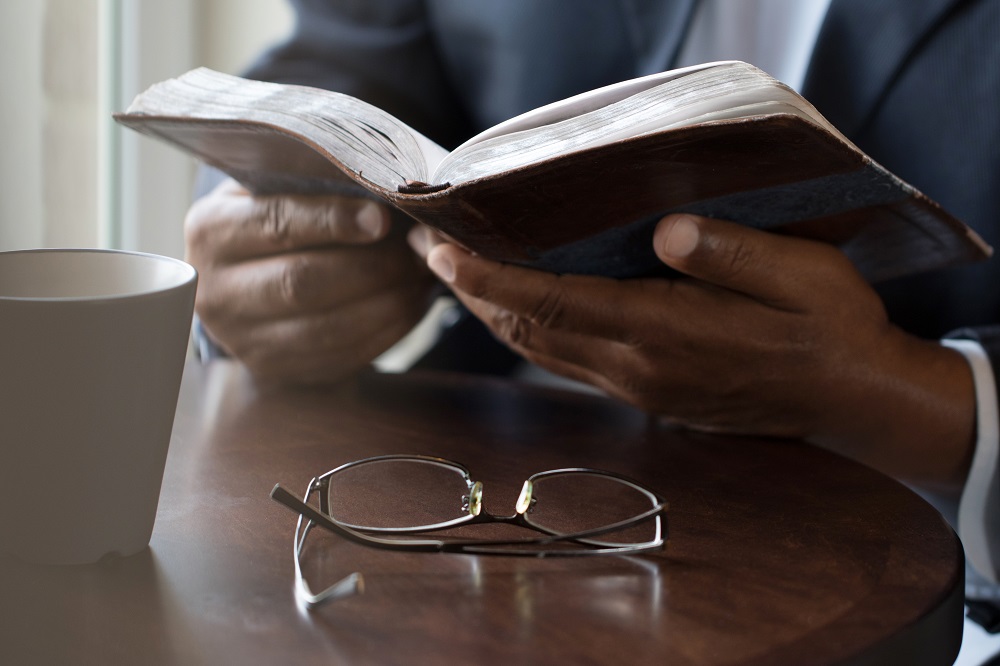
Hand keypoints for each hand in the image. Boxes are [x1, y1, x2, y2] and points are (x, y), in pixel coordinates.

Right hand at [185, 179, 435, 385]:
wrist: (249, 278)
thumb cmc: (277, 216)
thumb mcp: (278, 187)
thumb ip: (317, 180)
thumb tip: (384, 182)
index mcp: (211, 230)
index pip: (276, 223)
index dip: (333, 221)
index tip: (382, 218)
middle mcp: (215, 291)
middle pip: (302, 281)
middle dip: (372, 265)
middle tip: (417, 249)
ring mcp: (242, 339)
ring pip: (327, 326)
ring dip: (387, 302)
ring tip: (422, 276)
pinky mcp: (276, 369)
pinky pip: (340, 356)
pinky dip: (386, 331)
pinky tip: (412, 305)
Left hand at [417, 214, 975, 491]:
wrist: (849, 402)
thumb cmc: (828, 329)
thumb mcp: (802, 275)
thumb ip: (731, 254)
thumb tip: (666, 231)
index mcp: (664, 333)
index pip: (554, 303)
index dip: (491, 281)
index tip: (443, 254)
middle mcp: (636, 367)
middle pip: (531, 330)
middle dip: (473, 293)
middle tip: (430, 251)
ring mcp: (637, 385)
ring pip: (542, 350)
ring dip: (494, 315)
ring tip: (458, 277)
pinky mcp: (645, 391)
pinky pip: (567, 361)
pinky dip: (530, 332)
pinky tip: (519, 309)